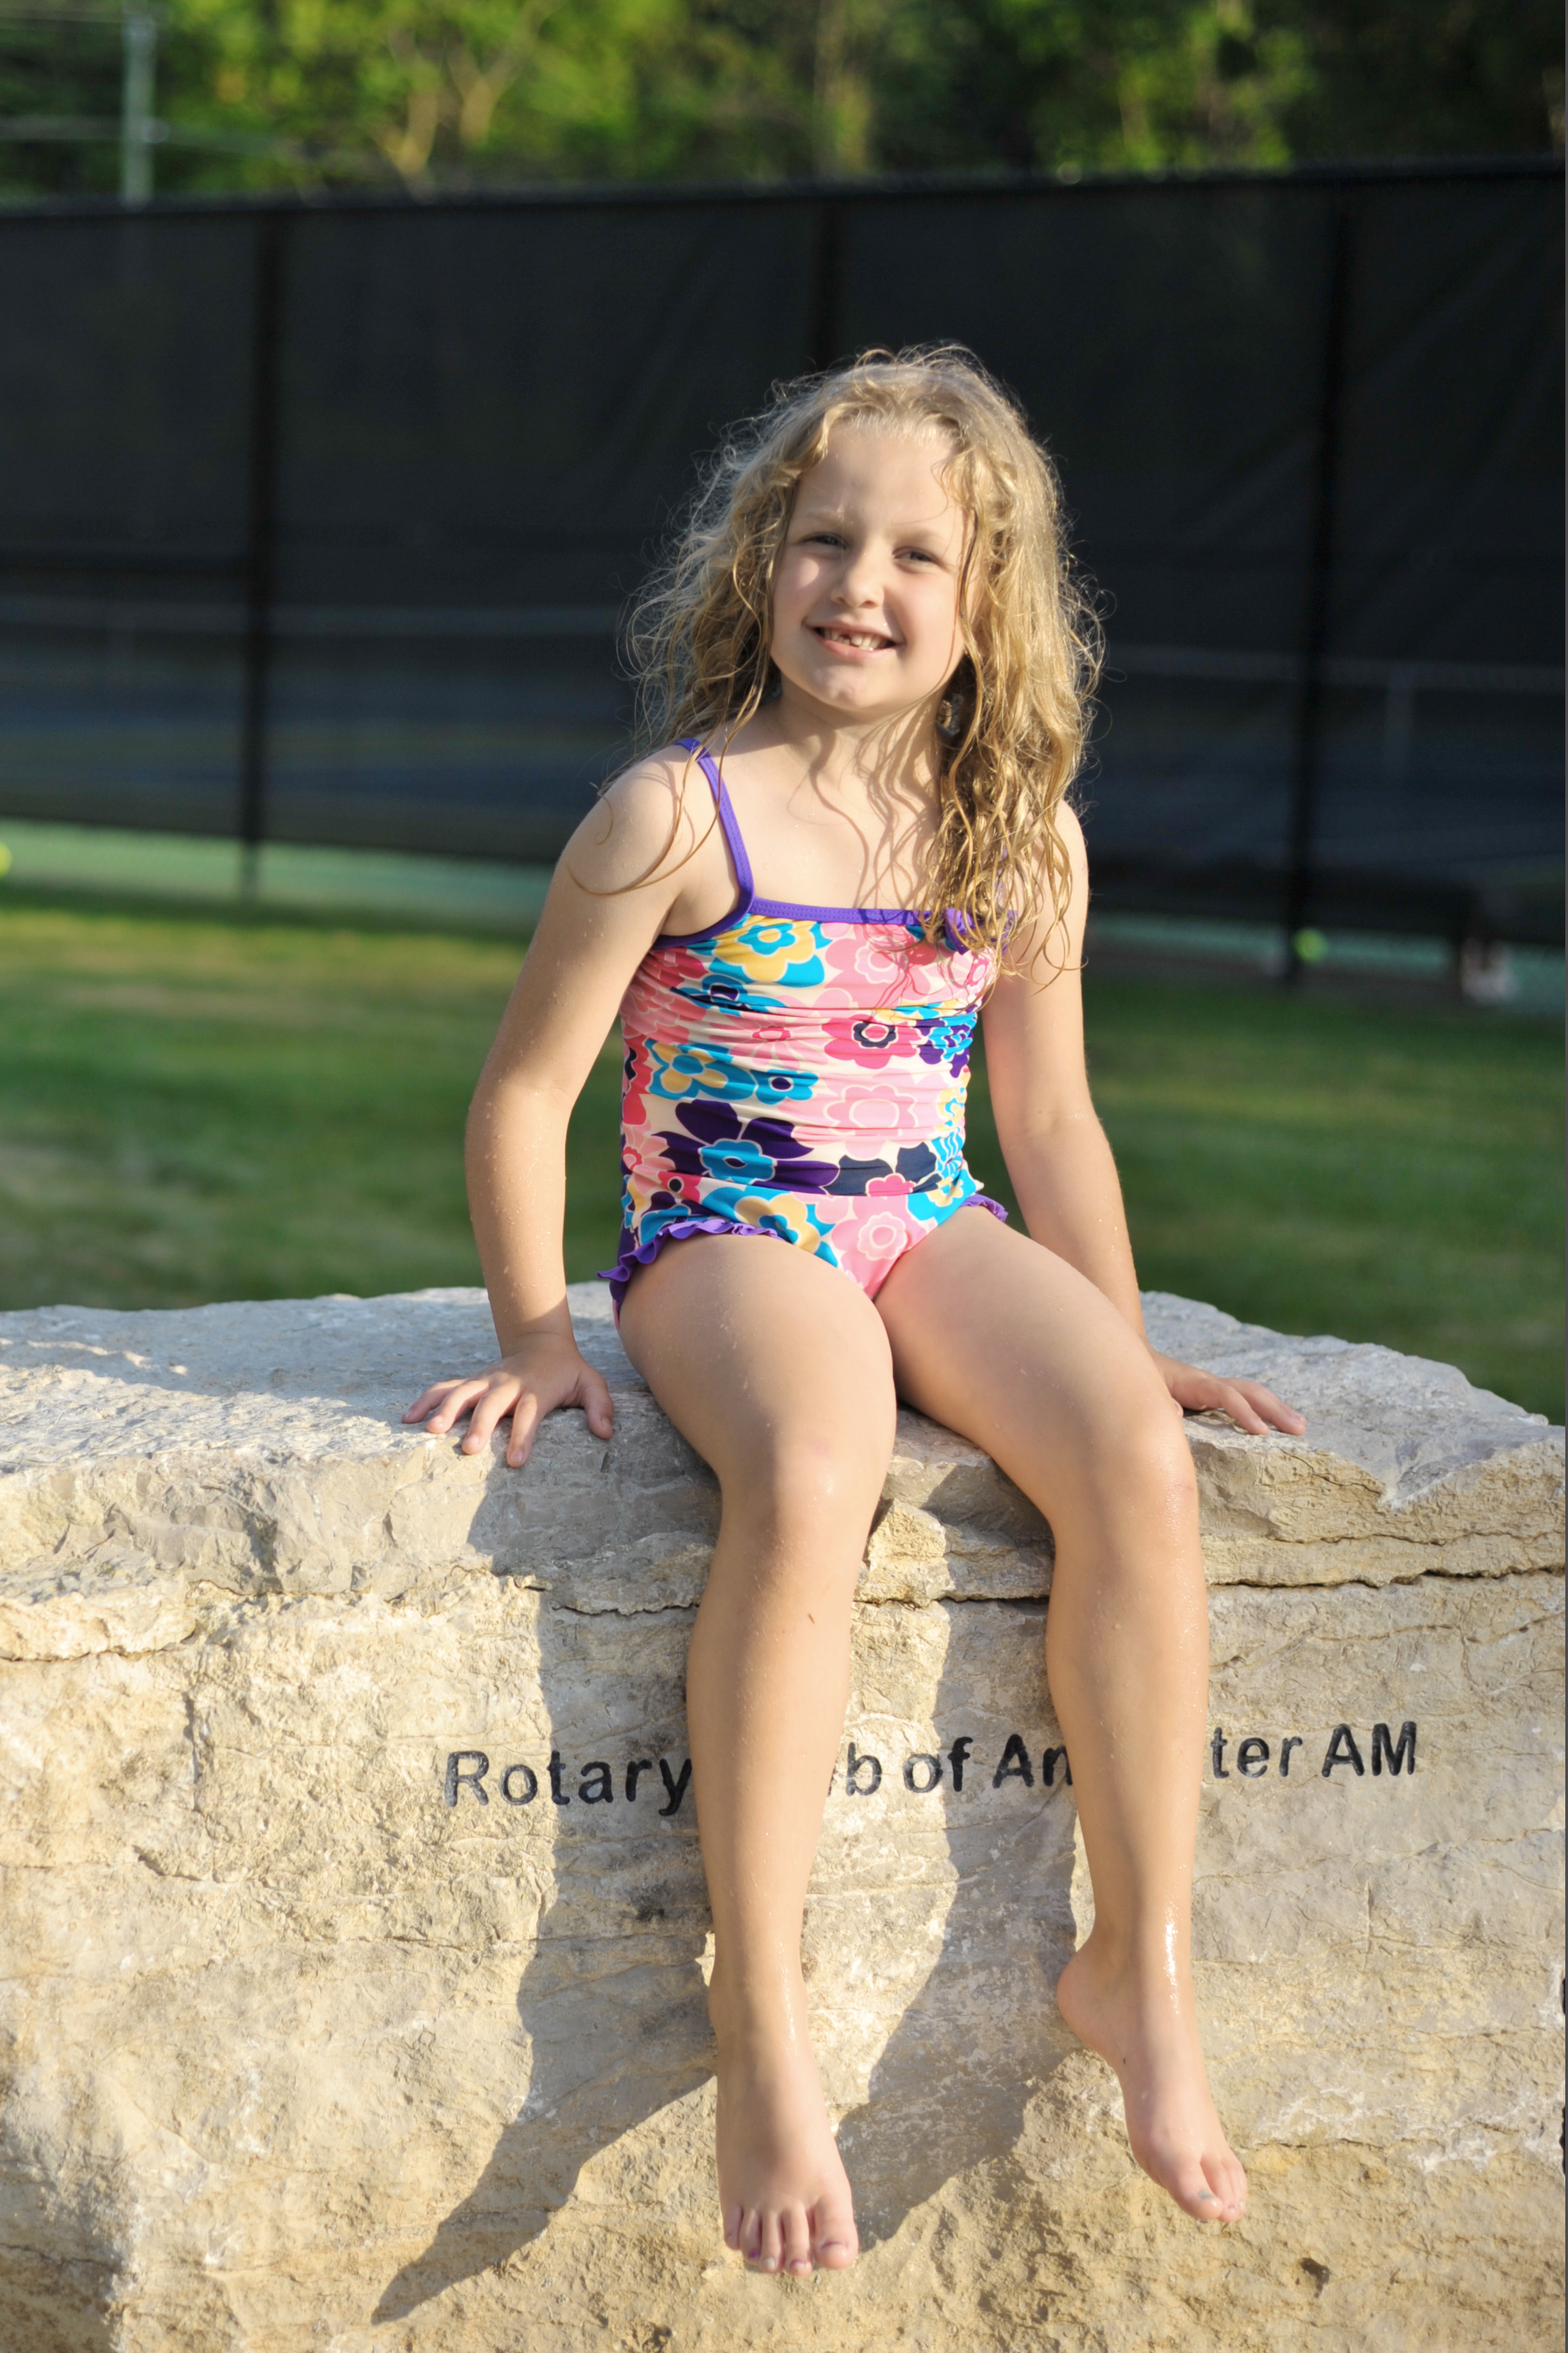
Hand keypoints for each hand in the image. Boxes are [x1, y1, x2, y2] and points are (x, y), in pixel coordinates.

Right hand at [402, 1331, 614, 1468]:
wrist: (542, 1341)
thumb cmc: (568, 1371)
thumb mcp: (591, 1384)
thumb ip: (601, 1407)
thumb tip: (606, 1432)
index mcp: (537, 1390)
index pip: (530, 1415)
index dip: (524, 1438)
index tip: (516, 1463)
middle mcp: (507, 1384)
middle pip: (491, 1404)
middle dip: (480, 1425)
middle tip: (469, 1450)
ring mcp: (486, 1380)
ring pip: (462, 1392)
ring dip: (445, 1410)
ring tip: (430, 1432)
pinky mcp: (472, 1380)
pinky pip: (445, 1387)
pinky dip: (426, 1399)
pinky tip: (407, 1418)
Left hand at [1151, 1351, 1305, 1436]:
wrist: (1134, 1357)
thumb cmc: (1140, 1378)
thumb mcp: (1142, 1388)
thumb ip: (1157, 1402)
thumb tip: (1175, 1413)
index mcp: (1195, 1383)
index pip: (1227, 1396)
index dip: (1244, 1413)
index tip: (1262, 1433)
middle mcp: (1211, 1382)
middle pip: (1250, 1391)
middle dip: (1275, 1409)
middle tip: (1300, 1429)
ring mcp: (1215, 1386)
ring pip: (1252, 1393)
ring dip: (1277, 1408)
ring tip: (1301, 1425)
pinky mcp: (1214, 1393)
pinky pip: (1245, 1399)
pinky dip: (1265, 1408)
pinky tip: (1278, 1422)